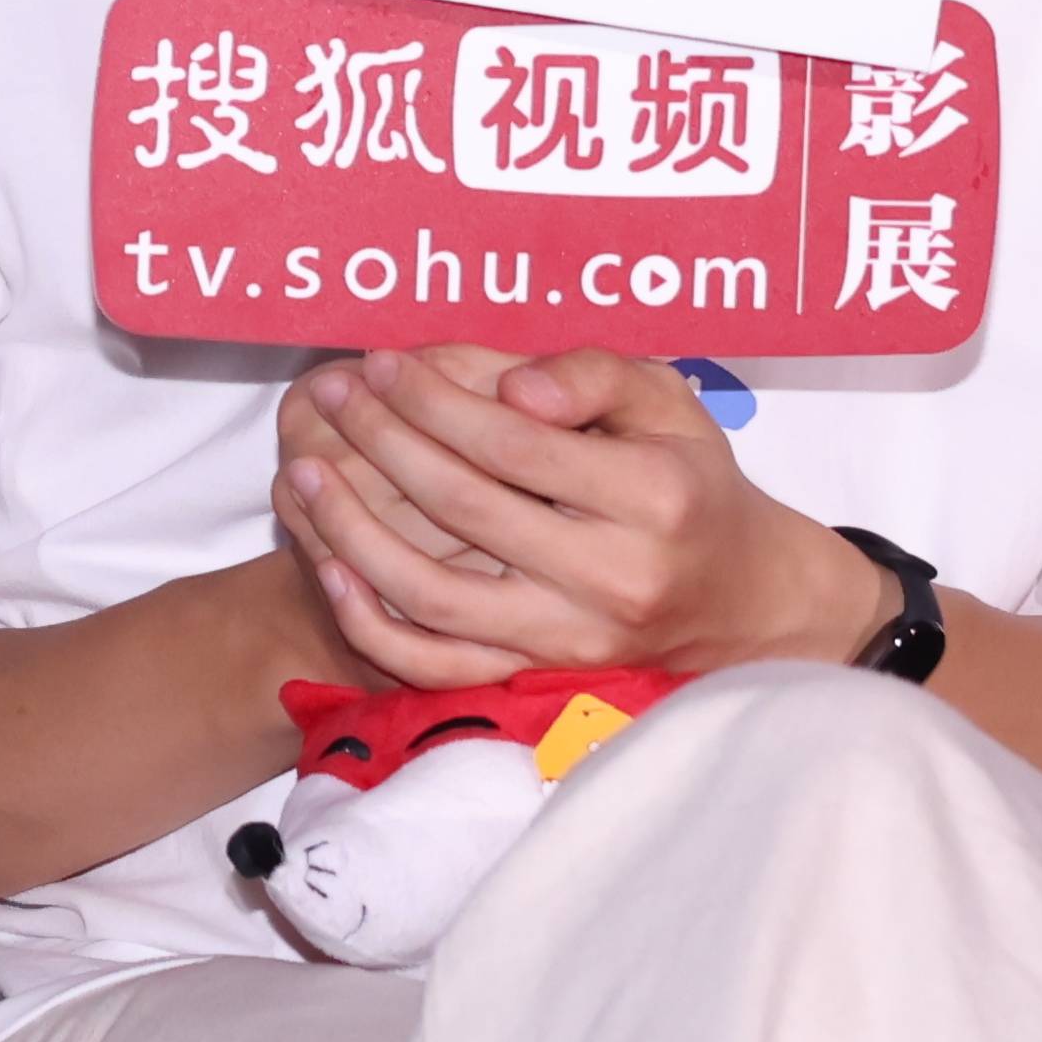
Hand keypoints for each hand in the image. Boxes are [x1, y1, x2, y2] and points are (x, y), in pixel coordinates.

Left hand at [268, 347, 894, 685]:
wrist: (740, 598)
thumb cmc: (688, 480)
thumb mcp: (666, 402)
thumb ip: (592, 376)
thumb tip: (511, 388)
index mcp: (652, 496)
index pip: (511, 441)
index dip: (432, 398)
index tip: (379, 364)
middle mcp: (612, 576)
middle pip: (463, 505)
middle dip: (381, 441)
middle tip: (332, 392)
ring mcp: (572, 640)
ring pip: (434, 594)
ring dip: (352, 530)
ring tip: (302, 472)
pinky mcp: (541, 678)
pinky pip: (438, 664)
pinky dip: (372, 623)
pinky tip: (328, 566)